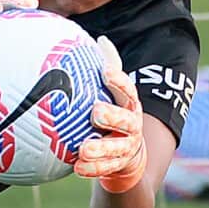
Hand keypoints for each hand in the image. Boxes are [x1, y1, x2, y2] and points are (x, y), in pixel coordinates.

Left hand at [75, 36, 146, 193]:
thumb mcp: (114, 93)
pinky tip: (76, 167)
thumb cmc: (114, 115)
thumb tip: (100, 38)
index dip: (119, 81)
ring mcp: (127, 147)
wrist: (129, 156)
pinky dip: (93, 169)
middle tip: (95, 112)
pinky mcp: (120, 166)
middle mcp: (132, 125)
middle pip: (126, 120)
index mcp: (129, 105)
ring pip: (117, 148)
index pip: (127, 90)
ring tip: (84, 149)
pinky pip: (107, 168)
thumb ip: (109, 69)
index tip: (105, 72)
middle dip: (113, 116)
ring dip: (101, 149)